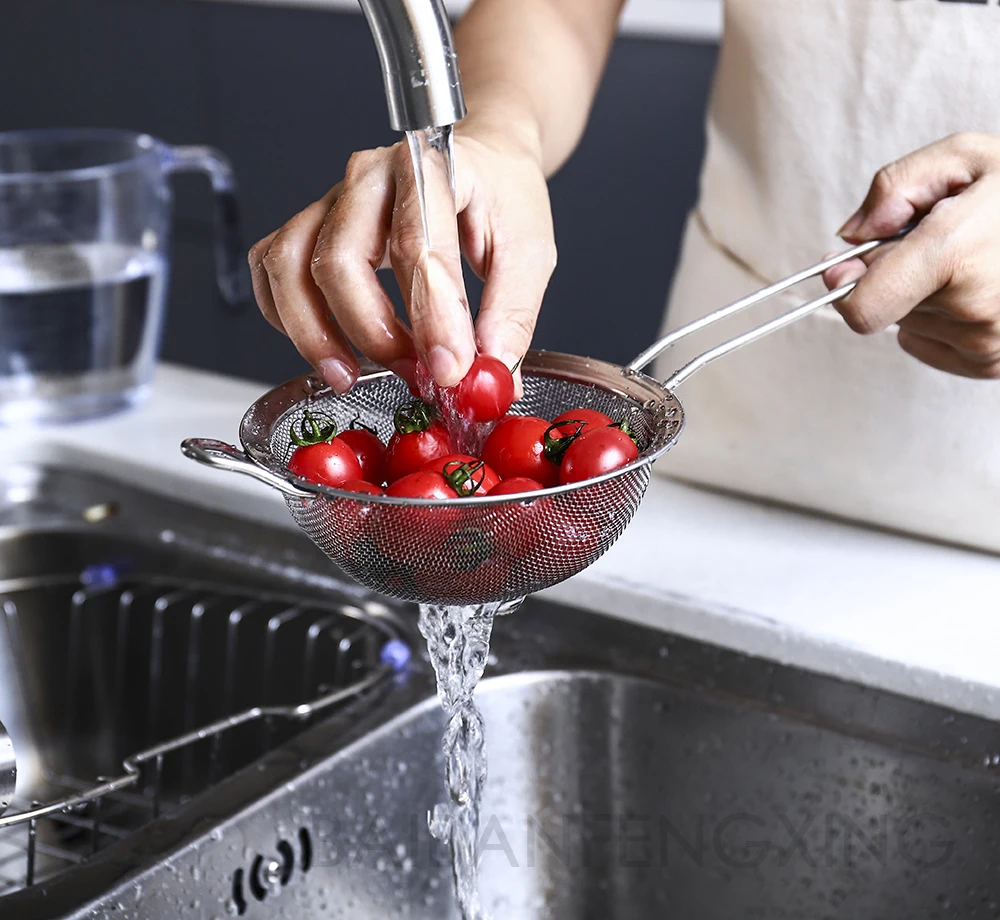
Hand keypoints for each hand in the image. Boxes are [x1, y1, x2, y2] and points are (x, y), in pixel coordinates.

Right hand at [248, 124, 555, 393]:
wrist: (482, 162)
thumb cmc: (503, 198)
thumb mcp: (530, 253)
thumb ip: (511, 316)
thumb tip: (490, 377)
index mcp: (432, 167)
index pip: (419, 245)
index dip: (431, 317)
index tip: (447, 370)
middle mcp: (371, 177)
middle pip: (339, 258)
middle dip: (372, 332)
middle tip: (413, 375)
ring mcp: (333, 199)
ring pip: (290, 265)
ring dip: (316, 333)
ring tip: (353, 376)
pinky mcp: (312, 225)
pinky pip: (273, 269)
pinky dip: (287, 317)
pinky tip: (327, 348)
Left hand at [823, 132, 999, 378]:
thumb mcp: (965, 156)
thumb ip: (893, 189)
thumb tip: (849, 238)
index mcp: (956, 254)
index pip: (861, 307)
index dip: (847, 285)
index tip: (852, 266)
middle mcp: (972, 307)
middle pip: (883, 306)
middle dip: (897, 273)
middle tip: (947, 240)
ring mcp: (987, 342)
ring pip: (909, 323)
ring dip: (925, 293)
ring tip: (976, 259)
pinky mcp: (994, 364)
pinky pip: (931, 345)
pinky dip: (942, 319)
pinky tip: (980, 288)